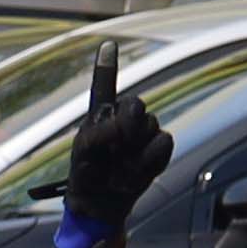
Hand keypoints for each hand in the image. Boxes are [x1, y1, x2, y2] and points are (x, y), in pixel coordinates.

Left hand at [65, 45, 171, 228]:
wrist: (101, 203)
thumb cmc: (86, 174)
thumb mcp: (83, 151)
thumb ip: (101, 131)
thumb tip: (125, 122)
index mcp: (100, 115)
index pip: (106, 86)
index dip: (108, 65)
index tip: (107, 44)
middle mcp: (122, 119)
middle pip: (137, 104)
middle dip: (129, 122)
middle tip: (117, 144)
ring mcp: (142, 134)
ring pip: (151, 125)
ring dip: (136, 147)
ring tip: (120, 165)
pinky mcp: (157, 150)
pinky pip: (163, 143)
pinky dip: (150, 159)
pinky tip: (136, 171)